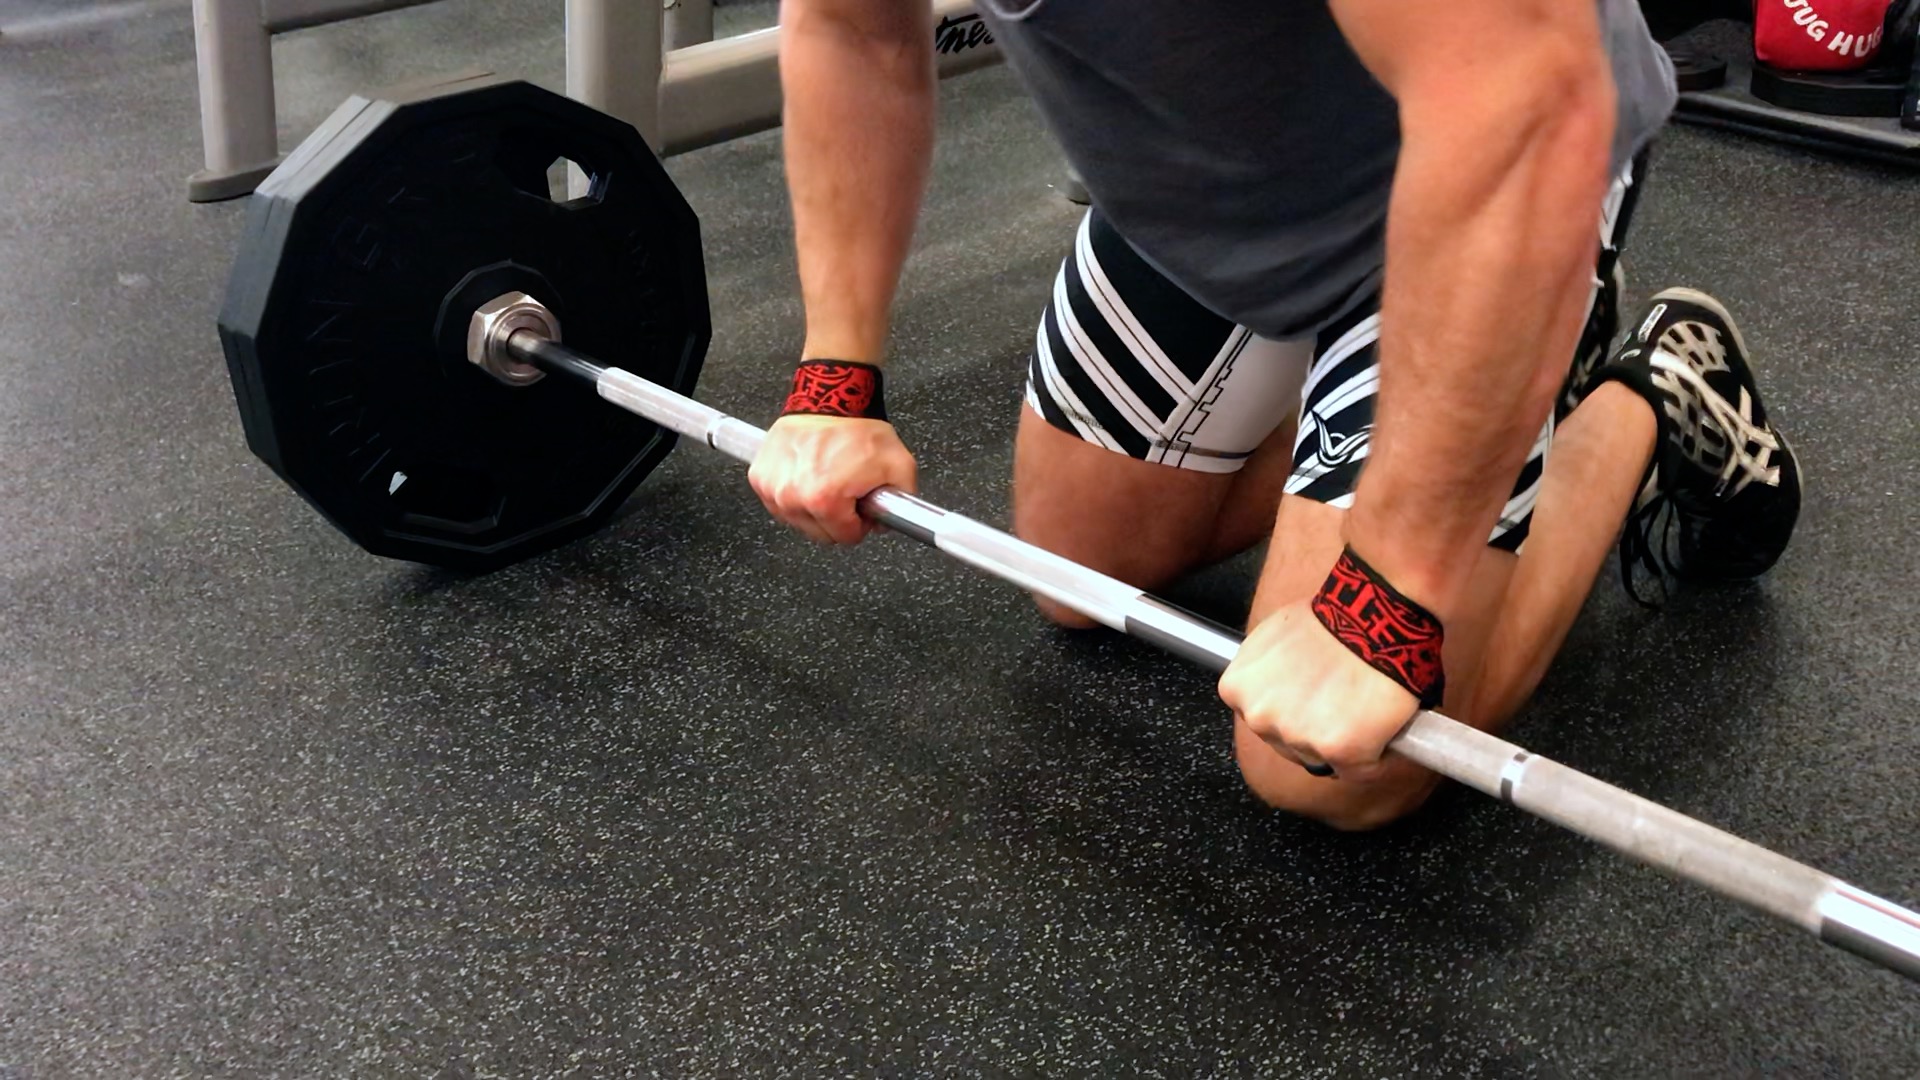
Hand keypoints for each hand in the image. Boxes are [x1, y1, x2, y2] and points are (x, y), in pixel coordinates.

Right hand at [748, 414, 916, 545]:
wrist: (830, 396)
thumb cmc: (857, 427)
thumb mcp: (899, 467)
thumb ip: (901, 504)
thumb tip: (886, 522)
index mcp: (824, 501)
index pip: (846, 536)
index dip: (861, 522)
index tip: (862, 506)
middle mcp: (792, 497)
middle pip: (820, 533)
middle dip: (837, 517)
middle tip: (847, 490)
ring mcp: (772, 487)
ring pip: (798, 520)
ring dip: (813, 508)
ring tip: (827, 478)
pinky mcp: (759, 476)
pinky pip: (779, 502)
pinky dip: (793, 494)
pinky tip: (808, 474)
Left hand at [1217, 600, 1420, 781]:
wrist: (1377, 616)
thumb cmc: (1335, 617)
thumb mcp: (1275, 637)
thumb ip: (1267, 672)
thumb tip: (1280, 687)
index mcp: (1238, 688)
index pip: (1262, 718)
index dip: (1293, 710)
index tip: (1312, 700)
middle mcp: (1260, 718)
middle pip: (1289, 744)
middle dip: (1315, 728)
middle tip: (1344, 701)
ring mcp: (1298, 738)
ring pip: (1325, 759)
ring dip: (1347, 742)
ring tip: (1365, 706)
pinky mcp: (1341, 752)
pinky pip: (1363, 769)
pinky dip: (1378, 754)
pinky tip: (1385, 726)